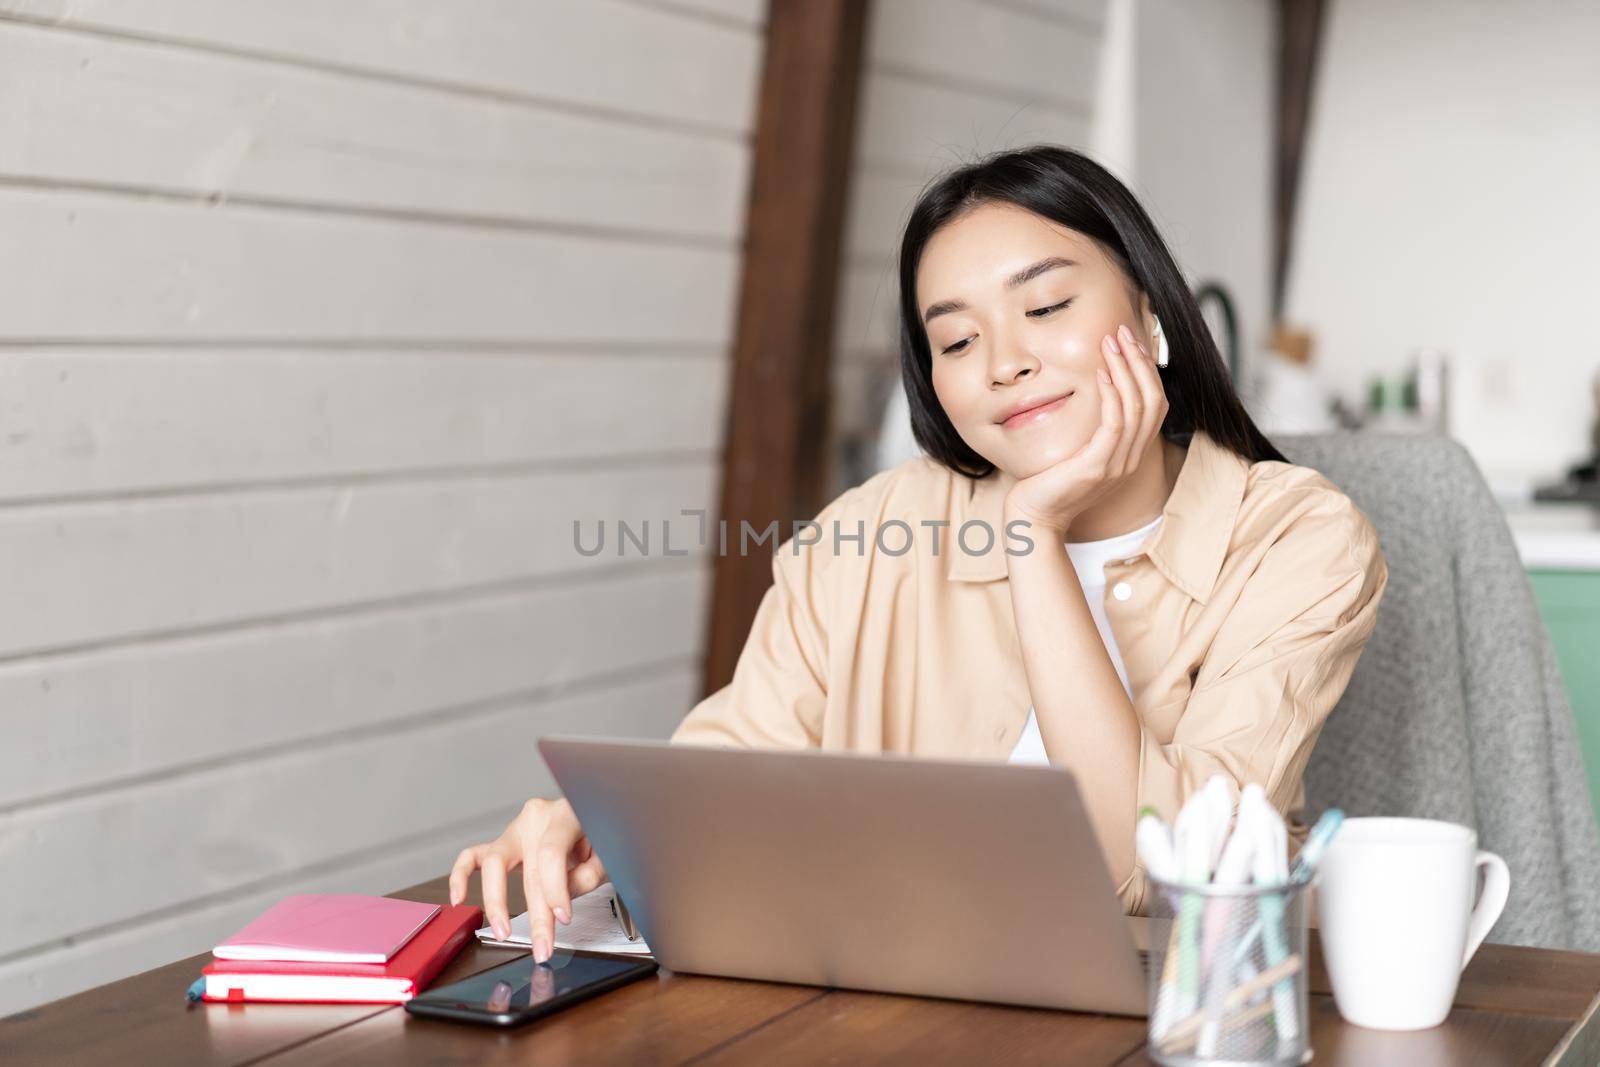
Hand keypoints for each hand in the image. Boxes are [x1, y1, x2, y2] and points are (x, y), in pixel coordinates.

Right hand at [448, 797, 606, 962]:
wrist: (589, 814)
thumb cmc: (596, 834)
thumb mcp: (605, 852)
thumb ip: (588, 874)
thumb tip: (562, 898)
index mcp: (564, 815)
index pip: (551, 855)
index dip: (556, 890)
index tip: (563, 918)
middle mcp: (535, 819)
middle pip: (529, 870)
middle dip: (536, 917)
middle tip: (542, 947)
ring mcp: (515, 829)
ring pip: (493, 863)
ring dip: (496, 902)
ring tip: (502, 932)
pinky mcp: (501, 842)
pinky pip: (472, 856)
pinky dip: (460, 876)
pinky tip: (458, 898)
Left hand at [1003, 324, 1168, 535]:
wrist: (1033, 519)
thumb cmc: (1048, 482)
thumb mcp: (1078, 451)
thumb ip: (1092, 428)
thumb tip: (1092, 391)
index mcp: (1129, 454)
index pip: (1154, 405)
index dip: (1146, 371)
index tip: (1131, 342)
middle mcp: (1130, 459)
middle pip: (1153, 401)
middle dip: (1139, 362)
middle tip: (1121, 332)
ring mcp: (1117, 465)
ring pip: (1137, 407)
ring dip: (1125, 370)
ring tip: (1109, 344)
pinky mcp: (1097, 467)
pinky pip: (1114, 425)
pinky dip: (1111, 396)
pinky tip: (1100, 374)